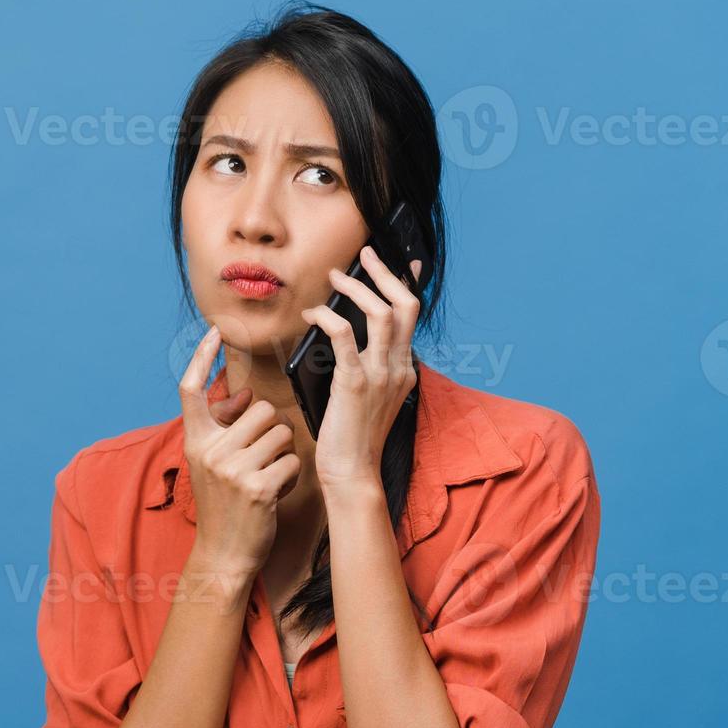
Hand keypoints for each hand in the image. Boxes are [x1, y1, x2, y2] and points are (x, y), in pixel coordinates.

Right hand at [178, 324, 301, 580]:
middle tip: (261, 458)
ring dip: (284, 453)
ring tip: (267, 476)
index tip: (215, 332)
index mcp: (194, 440)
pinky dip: (291, 476)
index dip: (201, 358)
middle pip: (259, 410)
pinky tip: (276, 493)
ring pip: (281, 433)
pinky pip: (292, 460)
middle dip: (271, 429)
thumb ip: (225, 426)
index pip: (190, 389)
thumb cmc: (224, 504)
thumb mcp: (212, 462)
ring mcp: (232, 469)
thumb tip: (244, 392)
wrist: (224, 554)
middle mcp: (209, 451)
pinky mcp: (257, 487)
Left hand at [299, 247, 423, 489]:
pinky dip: (328, 317)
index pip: (413, 317)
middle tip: (364, 255)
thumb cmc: (351, 438)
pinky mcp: (354, 383)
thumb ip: (367, 368)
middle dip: (385, 274)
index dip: (408, 284)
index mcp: (403, 370)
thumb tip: (349, 340)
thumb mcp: (368, 397)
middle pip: (404, 306)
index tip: (404, 262)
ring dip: (356, 288)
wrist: (351, 473)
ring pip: (380, 314)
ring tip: (335, 278)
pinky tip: (314, 314)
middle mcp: (398, 368)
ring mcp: (379, 375)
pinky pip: (345, 336)